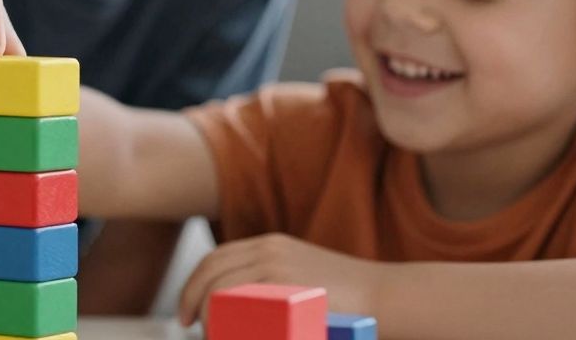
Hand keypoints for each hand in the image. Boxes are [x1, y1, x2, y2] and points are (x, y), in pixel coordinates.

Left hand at [179, 234, 383, 326]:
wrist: (387, 296)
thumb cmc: (348, 300)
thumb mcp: (303, 280)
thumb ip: (274, 286)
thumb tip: (243, 311)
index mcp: (270, 245)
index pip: (216, 258)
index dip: (194, 282)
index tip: (188, 310)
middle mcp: (269, 250)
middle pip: (212, 270)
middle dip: (191, 297)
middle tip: (190, 324)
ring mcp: (279, 267)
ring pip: (222, 288)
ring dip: (208, 312)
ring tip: (209, 334)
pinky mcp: (289, 287)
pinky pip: (243, 303)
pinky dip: (229, 320)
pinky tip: (227, 333)